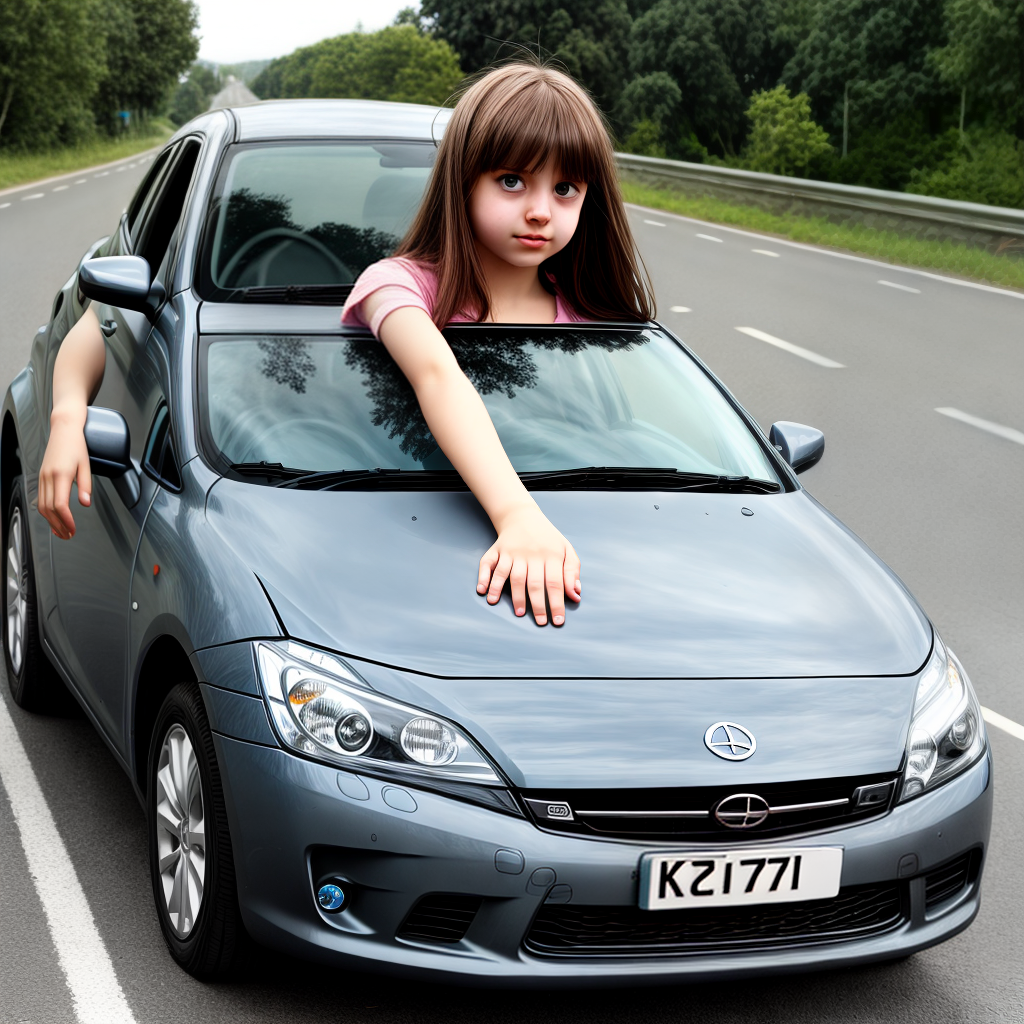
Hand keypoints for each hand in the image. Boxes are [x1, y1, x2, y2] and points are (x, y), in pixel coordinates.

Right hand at [38, 408, 91, 539]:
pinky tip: (54, 518)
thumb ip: (86, 486)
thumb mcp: (86, 465)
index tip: (73, 529)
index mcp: (61, 475)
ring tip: (62, 532)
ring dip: (51, 521)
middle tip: (69, 535)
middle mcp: (48, 477)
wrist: (63, 431)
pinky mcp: (42, 477)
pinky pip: (41, 499)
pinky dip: (47, 512)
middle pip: (49, 509)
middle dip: (58, 525)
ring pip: (42, 506)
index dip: (66, 520)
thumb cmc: (76, 446)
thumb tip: (85, 504)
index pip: (60, 504)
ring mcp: (43, 477)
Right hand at [478, 503, 580, 625]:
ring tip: (518, 612)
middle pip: (533, 583)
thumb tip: (576, 595)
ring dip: (513, 595)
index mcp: (550, 554)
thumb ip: (572, 571)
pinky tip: (484, 592)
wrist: (522, 515)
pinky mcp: (497, 550)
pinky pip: (488, 564)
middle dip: (537, 605)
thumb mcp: (566, 549)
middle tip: (540, 622)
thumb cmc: (547, 538)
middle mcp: (530, 554)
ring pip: (511, 576)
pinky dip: (485, 578)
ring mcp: (512, 552)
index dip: (556, 603)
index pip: (555, 583)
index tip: (557, 621)